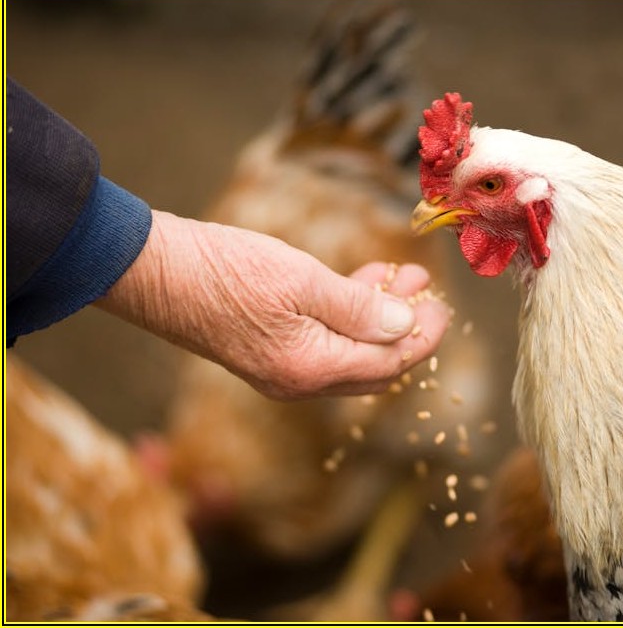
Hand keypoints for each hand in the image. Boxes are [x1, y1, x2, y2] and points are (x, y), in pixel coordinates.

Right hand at [96, 210, 450, 399]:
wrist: (152, 272)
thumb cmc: (223, 270)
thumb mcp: (301, 281)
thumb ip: (359, 308)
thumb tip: (407, 326)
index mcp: (311, 369)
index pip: (389, 364)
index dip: (422, 337)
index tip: (442, 306)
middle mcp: (299, 381)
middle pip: (375, 367)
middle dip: (407, 331)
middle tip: (427, 293)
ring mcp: (282, 370)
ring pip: (351, 353)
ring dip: (380, 318)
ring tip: (403, 276)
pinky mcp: (269, 351)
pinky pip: (325, 343)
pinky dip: (350, 316)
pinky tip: (362, 282)